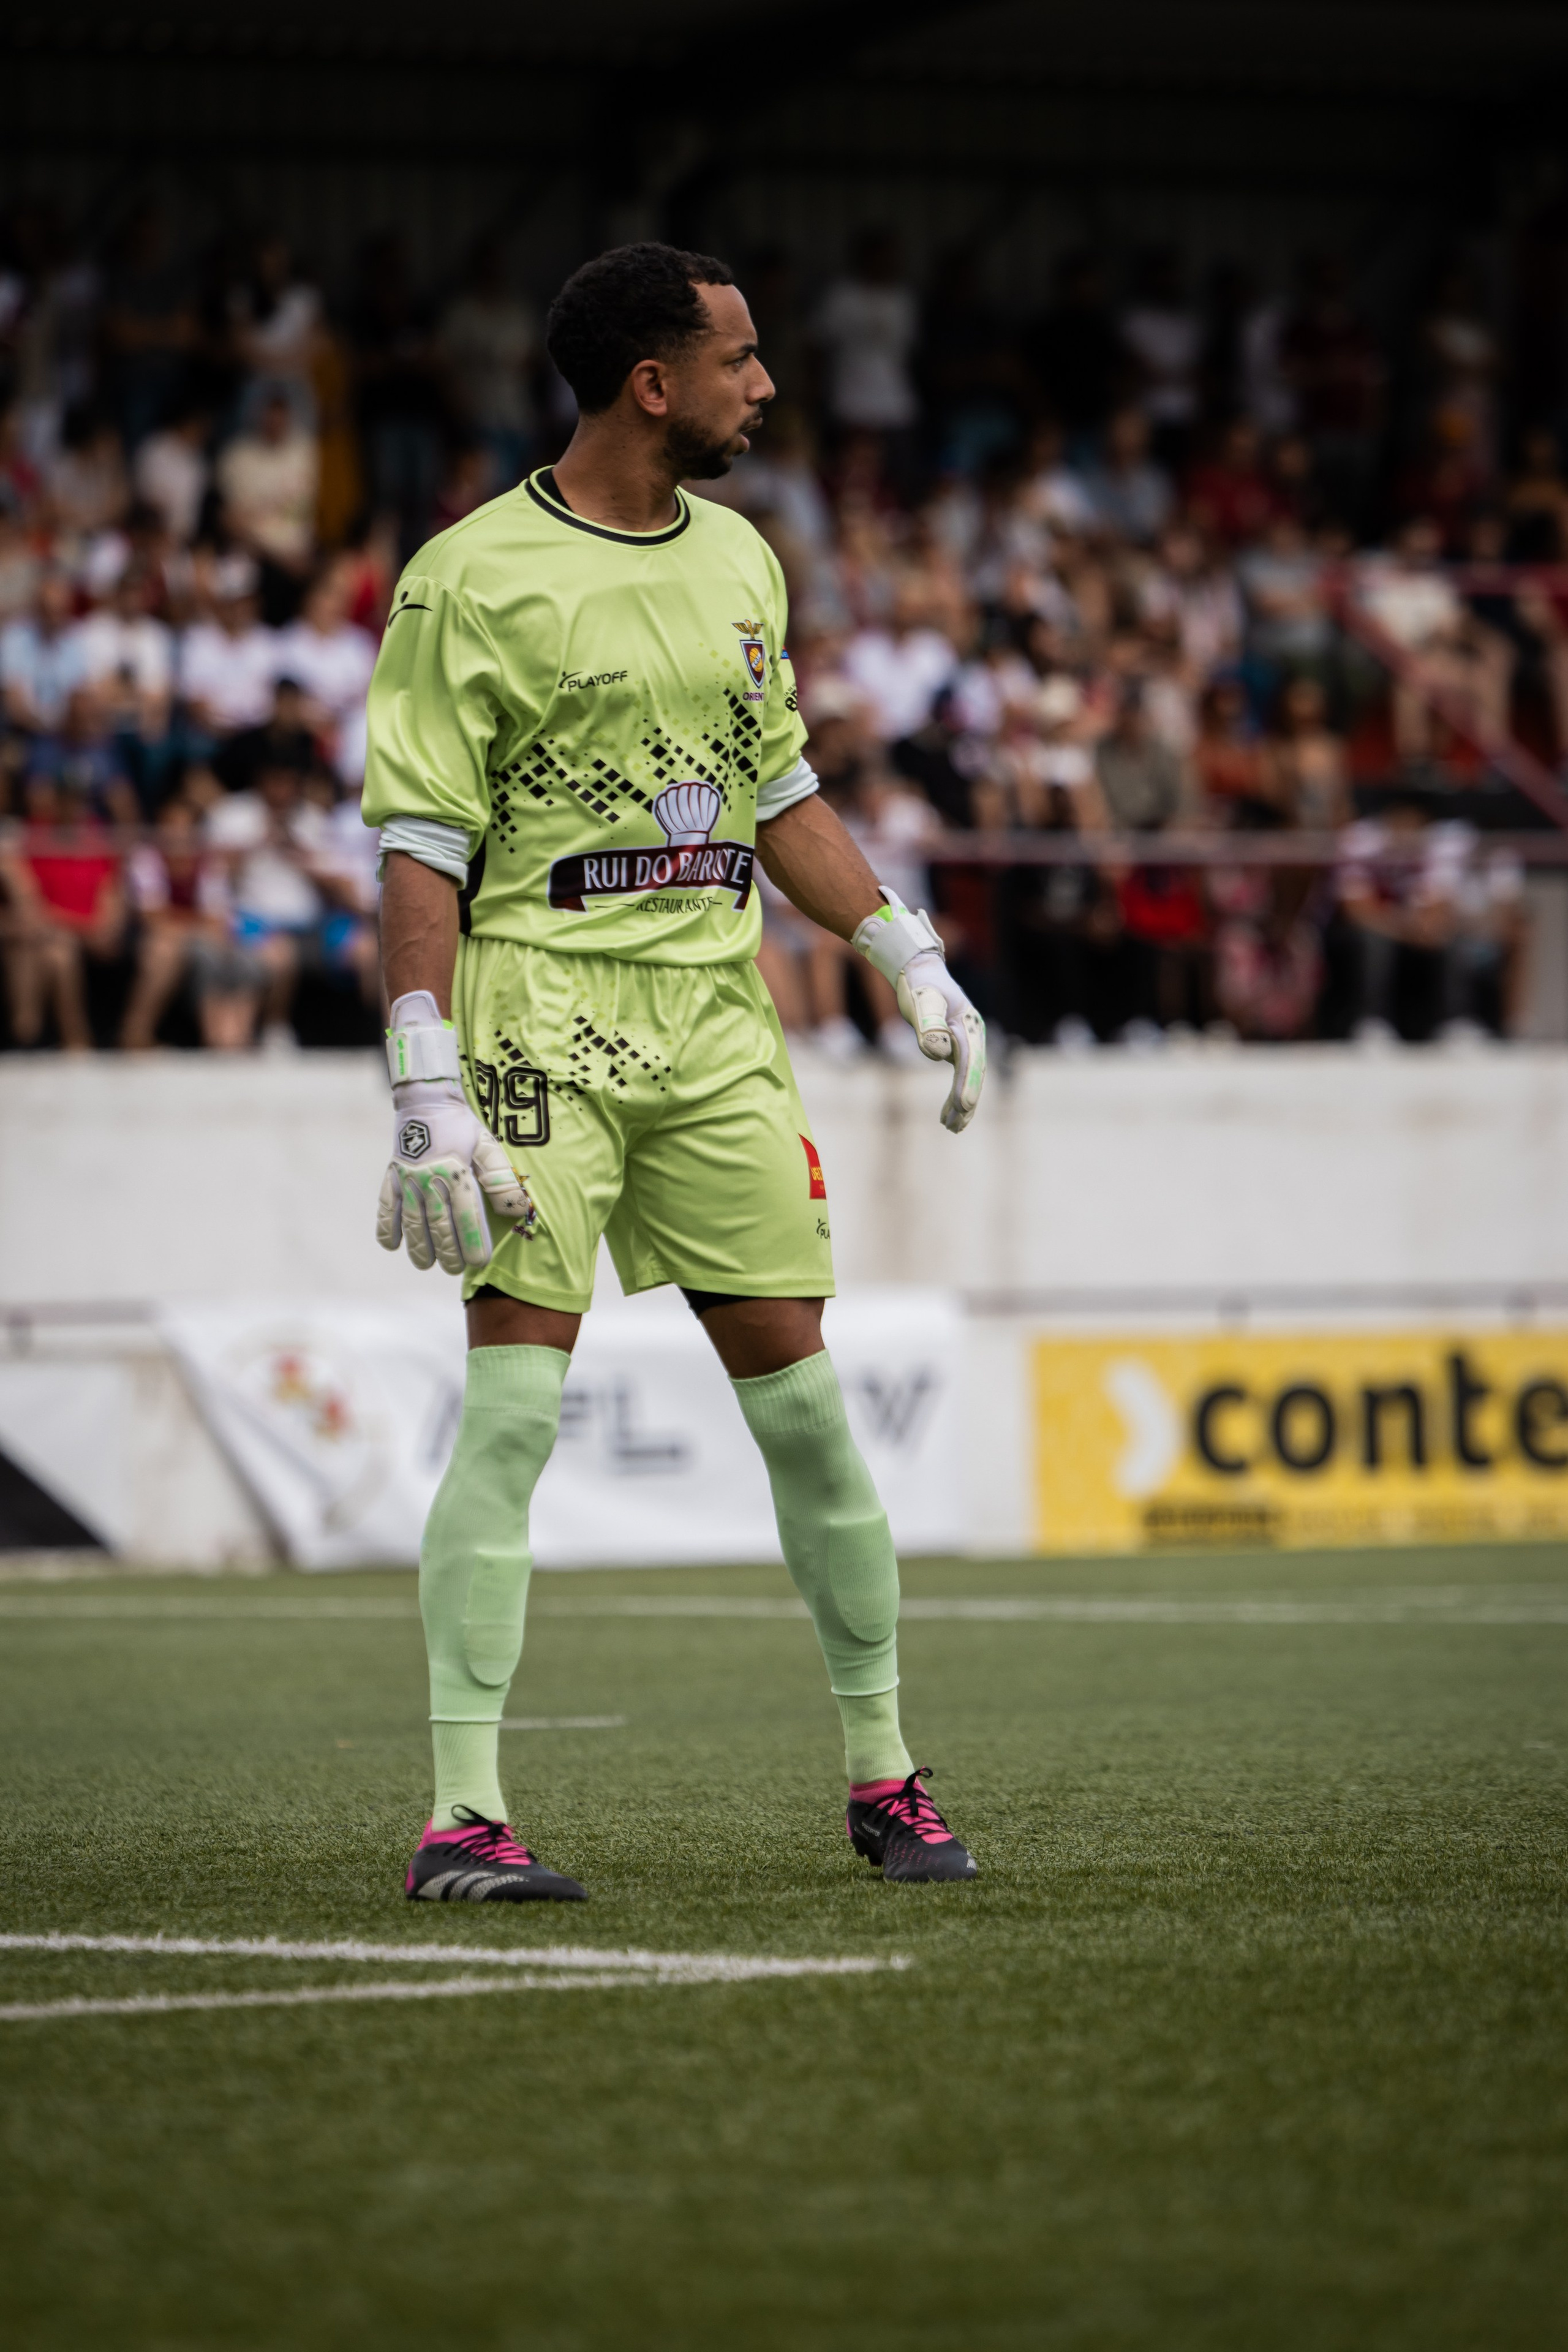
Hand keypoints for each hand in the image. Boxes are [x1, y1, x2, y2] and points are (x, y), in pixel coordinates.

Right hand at [377, 1085, 537, 1273]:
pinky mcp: (393, 1177)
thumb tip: (517, 1209)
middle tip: (454, 1269)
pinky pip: (386, 1206)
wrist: (426, 1102)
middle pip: (439, 1225)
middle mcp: (431, 1180)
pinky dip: (386, 1227)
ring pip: (412, 1221)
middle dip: (447, 1252)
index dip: (472, 1242)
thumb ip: (501, 1179)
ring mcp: (409, 1180)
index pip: (466, 1215)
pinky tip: (391, 1245)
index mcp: (458, 1173)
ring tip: (425, 1264)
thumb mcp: (488, 1146)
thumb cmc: (462, 1127)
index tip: (479, 1262)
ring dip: (418, 1246)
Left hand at [895, 948, 987, 1134]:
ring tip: (952, 1128)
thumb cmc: (921, 985)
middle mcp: (972, 1035)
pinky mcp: (954, 1047)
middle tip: (955, 1127)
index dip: (967, 1084)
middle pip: (973, 1074)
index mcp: (968, 1025)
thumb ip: (930, 1026)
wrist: (919, 969)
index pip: (970, 1060)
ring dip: (961, 1104)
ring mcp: (965, 1042)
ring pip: (967, 1079)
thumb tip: (939, 1054)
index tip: (964, 1106)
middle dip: (965, 1102)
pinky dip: (954, 1095)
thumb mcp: (922, 1002)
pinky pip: (958, 1076)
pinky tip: (945, 1114)